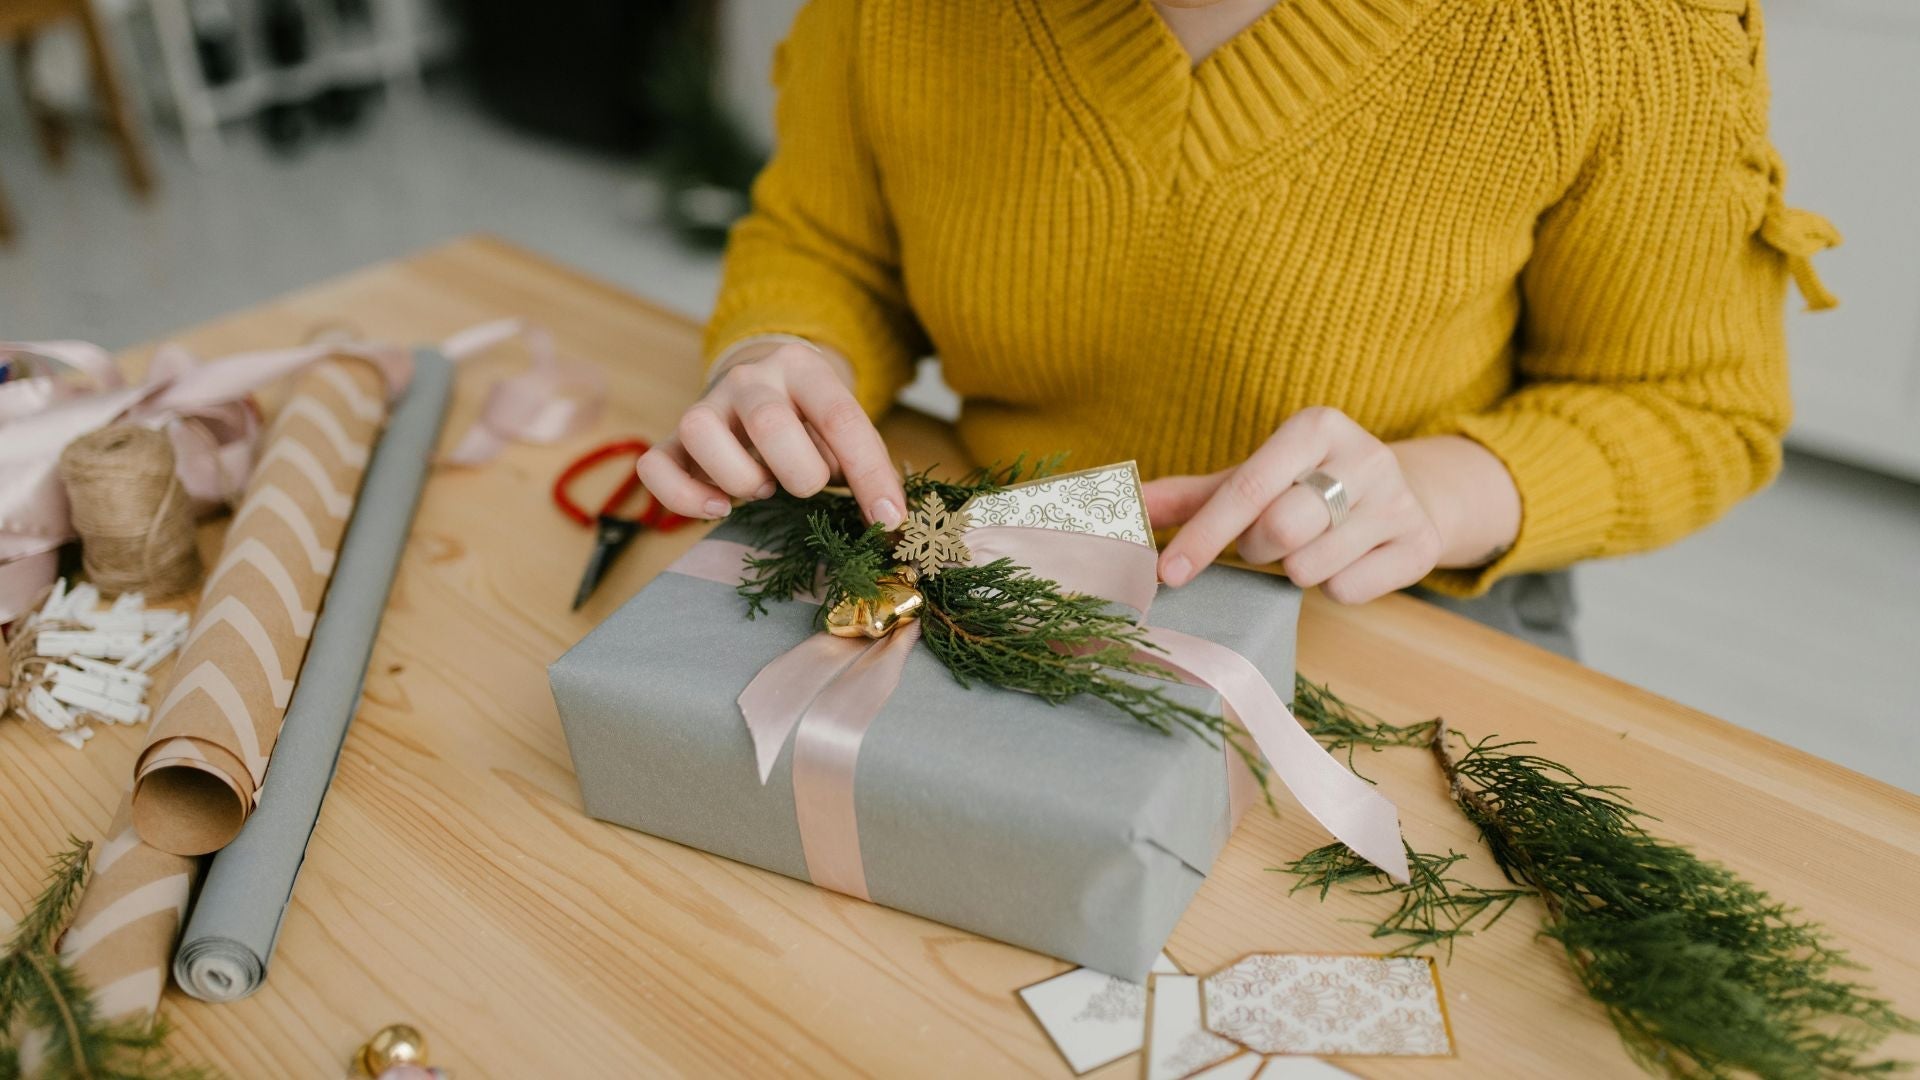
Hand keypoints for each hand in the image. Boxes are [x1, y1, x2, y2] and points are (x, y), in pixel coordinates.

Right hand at [637, 342, 906, 526]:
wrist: (762, 377)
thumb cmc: (810, 416)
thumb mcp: (844, 426)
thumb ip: (867, 464)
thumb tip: (890, 520)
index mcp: (803, 368)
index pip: (840, 418)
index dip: (870, 474)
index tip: (888, 519)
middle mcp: (750, 378)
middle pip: (767, 421)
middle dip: (798, 472)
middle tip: (807, 487)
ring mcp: (707, 405)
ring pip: (700, 431)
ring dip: (739, 477)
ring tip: (763, 488)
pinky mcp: (674, 438)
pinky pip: (655, 465)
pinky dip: (683, 496)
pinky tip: (720, 508)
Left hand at [1145, 408, 1489, 603]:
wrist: (1408, 494)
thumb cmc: (1310, 485)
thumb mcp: (1254, 478)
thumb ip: (1192, 494)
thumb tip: (1127, 506)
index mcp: (1317, 426)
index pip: (1247, 489)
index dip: (1202, 536)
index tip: (1167, 573)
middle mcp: (1365, 456)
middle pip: (1280, 530)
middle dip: (1258, 549)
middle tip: (1268, 541)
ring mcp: (1399, 501)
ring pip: (1311, 567)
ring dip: (1295, 569)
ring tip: (1312, 545)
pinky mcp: (1421, 545)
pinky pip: (1348, 590)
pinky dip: (1334, 586)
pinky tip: (1346, 560)